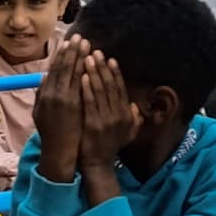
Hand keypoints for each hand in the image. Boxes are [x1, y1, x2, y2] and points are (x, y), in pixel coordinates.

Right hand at [34, 33, 85, 181]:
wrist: (58, 151)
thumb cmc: (51, 133)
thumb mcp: (39, 112)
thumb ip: (41, 94)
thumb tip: (44, 77)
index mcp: (45, 94)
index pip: (54, 69)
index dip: (62, 55)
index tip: (69, 43)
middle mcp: (52, 94)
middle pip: (64, 66)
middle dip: (72, 51)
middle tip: (80, 37)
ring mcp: (63, 99)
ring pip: (73, 72)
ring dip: (80, 57)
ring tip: (87, 44)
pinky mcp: (74, 105)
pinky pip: (81, 83)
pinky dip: (85, 71)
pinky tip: (91, 62)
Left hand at [78, 51, 139, 167]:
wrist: (98, 164)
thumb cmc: (110, 146)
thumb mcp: (128, 133)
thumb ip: (133, 118)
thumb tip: (134, 105)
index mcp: (126, 114)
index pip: (120, 88)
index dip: (115, 72)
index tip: (109, 58)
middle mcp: (119, 115)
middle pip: (111, 85)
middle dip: (102, 67)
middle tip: (95, 51)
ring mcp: (106, 120)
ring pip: (100, 91)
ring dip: (94, 73)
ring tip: (87, 58)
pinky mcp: (93, 124)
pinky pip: (90, 102)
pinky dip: (86, 88)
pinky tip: (81, 76)